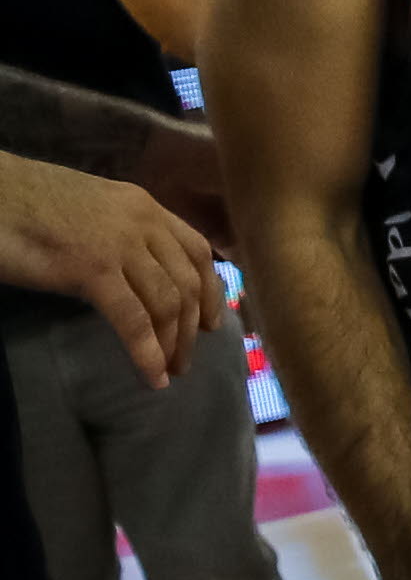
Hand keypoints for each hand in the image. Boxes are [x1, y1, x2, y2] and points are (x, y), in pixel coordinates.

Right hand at [0, 155, 219, 385]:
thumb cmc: (29, 203)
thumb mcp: (92, 213)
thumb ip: (120, 236)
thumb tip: (133, 274)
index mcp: (144, 207)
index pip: (196, 250)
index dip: (209, 290)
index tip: (212, 322)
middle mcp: (144, 223)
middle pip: (188, 281)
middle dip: (193, 326)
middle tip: (187, 360)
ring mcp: (121, 246)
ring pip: (168, 303)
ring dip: (174, 344)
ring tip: (171, 372)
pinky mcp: (93, 270)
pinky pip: (133, 319)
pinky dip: (147, 352)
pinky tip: (152, 376)